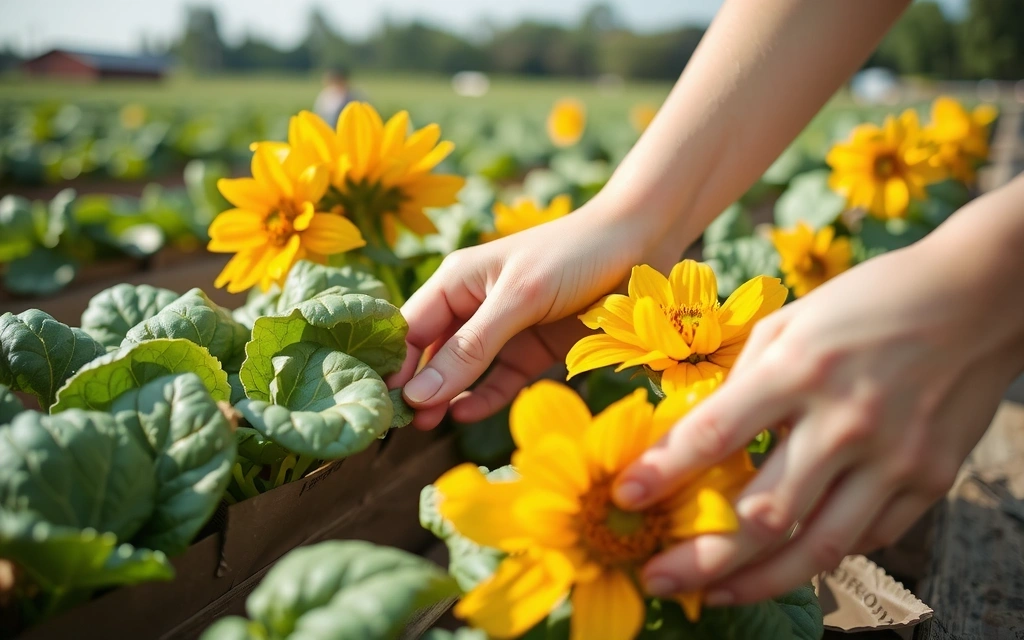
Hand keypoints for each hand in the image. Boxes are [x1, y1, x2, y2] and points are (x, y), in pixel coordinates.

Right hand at [390, 198, 653, 428]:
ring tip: (426, 426)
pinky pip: (499, 381)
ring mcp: (505, 329)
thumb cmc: (575, 254)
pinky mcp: (534, 349)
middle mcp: (473, 305)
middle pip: (431, 353)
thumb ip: (470, 348)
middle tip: (397, 425)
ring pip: (463, 371)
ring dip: (445, 396)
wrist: (643, 243)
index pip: (408, 329)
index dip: (392, 365)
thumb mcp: (518, 299)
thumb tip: (417, 395)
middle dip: (415, 386)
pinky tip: (464, 416)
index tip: (377, 403)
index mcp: (456, 280)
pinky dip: (483, 398)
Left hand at [612, 231, 1023, 604]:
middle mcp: (844, 420)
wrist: (977, 298)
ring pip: (816, 548)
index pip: (715, 433)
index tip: (624, 497)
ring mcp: (892, 458)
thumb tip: (696, 432)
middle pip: (763, 513)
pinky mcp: (928, 481)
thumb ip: (744, 378)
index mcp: (800, 368)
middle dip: (700, 556)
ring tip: (711, 595)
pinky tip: (781, 566)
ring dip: (756, 582)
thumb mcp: (793, 320)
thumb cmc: (869, 301)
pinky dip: (818, 557)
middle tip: (657, 578)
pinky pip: (865, 538)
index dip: (664, 471)